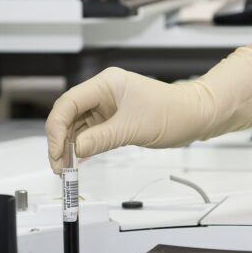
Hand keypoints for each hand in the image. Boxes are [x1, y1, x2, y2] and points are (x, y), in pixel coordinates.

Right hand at [45, 48, 251, 173]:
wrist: (195, 116)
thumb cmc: (172, 112)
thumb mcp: (133, 128)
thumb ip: (101, 138)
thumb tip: (75, 150)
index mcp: (106, 84)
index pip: (69, 102)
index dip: (56, 128)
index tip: (56, 151)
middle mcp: (103, 93)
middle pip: (68, 115)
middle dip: (59, 140)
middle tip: (59, 166)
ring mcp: (107, 107)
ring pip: (77, 126)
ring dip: (69, 147)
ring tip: (66, 169)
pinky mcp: (113, 120)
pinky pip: (90, 133)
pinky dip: (82, 148)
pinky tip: (77, 161)